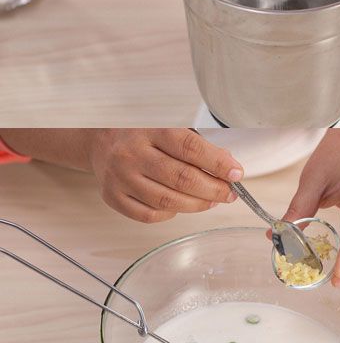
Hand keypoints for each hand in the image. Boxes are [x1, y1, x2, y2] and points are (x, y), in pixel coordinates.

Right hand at [89, 128, 243, 219]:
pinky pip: (150, 215)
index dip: (217, 163)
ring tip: (211, 201)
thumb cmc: (141, 135)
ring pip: (167, 201)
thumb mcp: (168, 128)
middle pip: (181, 179)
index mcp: (150, 130)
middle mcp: (132, 153)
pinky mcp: (113, 197)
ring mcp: (120, 177)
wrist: (100, 142)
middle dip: (213, 189)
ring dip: (197, 204)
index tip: (236, 173)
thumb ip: (197, 146)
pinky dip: (171, 214)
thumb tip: (227, 167)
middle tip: (229, 193)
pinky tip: (180, 205)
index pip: (190, 148)